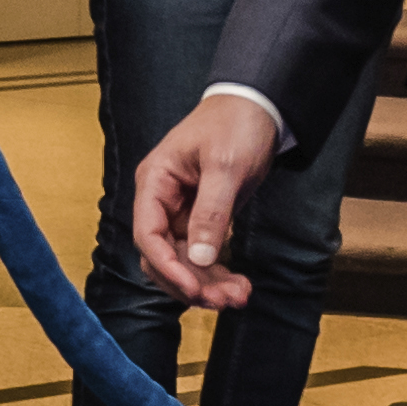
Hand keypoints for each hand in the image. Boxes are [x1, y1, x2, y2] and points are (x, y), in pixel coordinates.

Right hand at [132, 95, 278, 309]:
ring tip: (239, 297)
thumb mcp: (226, 165)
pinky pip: (201, 255)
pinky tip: (239, 285)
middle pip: (163, 256)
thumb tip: (201, 258)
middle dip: (191, 283)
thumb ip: (212, 211)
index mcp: (155, 181)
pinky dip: (217, 272)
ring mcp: (181, 211)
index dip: (168, 267)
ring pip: (183, 262)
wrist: (258, 104)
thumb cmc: (235, 123)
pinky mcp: (202, 218)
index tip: (194, 289)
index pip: (148, 235)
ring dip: (207, 284)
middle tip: (226, 301)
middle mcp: (161, 200)